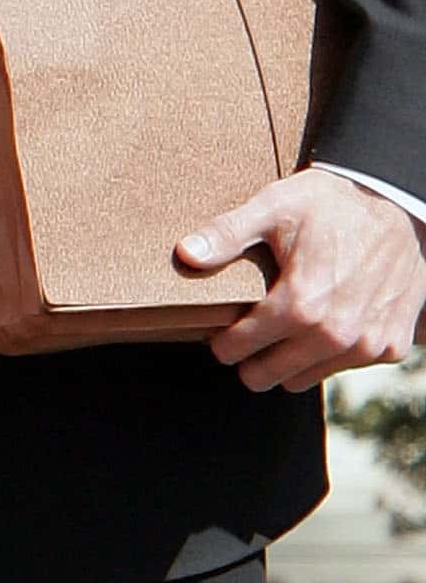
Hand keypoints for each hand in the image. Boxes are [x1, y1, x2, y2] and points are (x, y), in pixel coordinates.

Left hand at [181, 167, 425, 391]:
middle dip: (250, 361)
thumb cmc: (331, 204)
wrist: (398, 205)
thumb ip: (225, 235)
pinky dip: (329, 355)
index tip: (217, 336)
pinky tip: (318, 328)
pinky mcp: (392, 345)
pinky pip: (346, 366)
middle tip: (244, 340)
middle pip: (271, 375)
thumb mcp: (272, 208)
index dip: (223, 344)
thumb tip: (184, 254)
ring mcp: (368, 344)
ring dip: (288, 363)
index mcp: (302, 303)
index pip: (241, 347)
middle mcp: (336, 333)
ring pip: (306, 378)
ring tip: (278, 334)